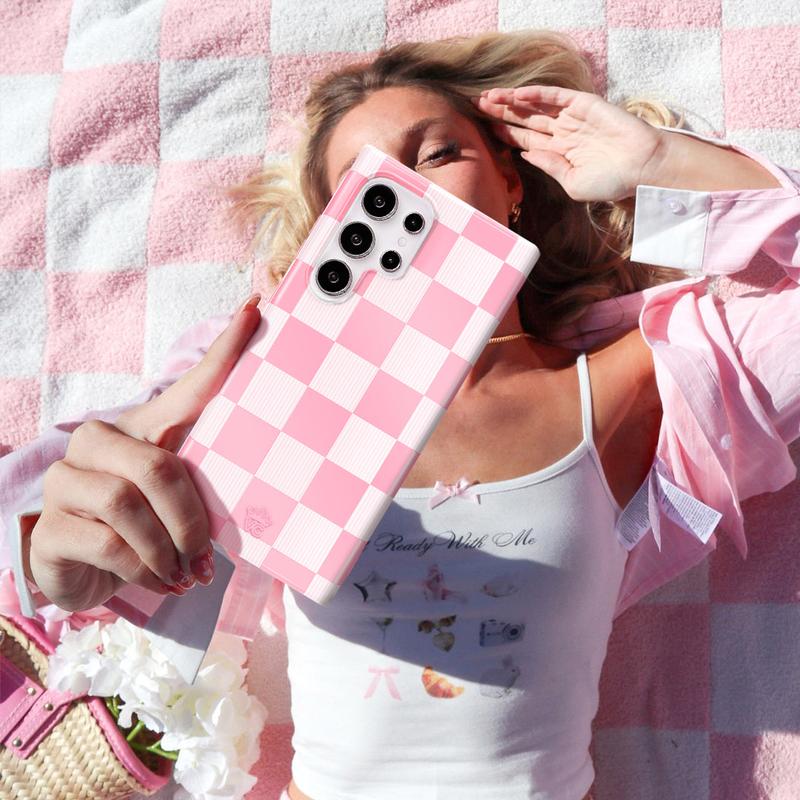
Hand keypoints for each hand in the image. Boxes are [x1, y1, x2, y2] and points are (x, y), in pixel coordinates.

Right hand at [28, 297, 261, 611]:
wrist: (85, 572)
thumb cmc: (143, 528)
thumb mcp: (176, 500)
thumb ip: (205, 480)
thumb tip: (264, 466)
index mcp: (139, 429)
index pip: (188, 387)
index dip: (225, 351)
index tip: (257, 308)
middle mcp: (95, 443)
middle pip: (158, 467)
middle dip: (191, 520)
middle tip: (205, 555)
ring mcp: (65, 482)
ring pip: (129, 507)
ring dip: (167, 550)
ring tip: (183, 572)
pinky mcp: (49, 528)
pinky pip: (109, 546)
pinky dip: (144, 571)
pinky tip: (158, 582)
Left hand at [473, 85, 665, 202]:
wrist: (641, 169)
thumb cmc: (611, 182)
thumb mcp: (572, 184)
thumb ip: (549, 167)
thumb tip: (525, 153)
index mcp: (559, 151)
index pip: (524, 138)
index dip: (503, 132)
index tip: (482, 126)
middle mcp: (563, 132)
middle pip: (524, 119)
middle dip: (500, 113)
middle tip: (475, 106)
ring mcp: (572, 117)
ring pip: (535, 106)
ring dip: (511, 101)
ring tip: (488, 98)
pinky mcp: (584, 104)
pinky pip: (555, 96)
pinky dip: (535, 94)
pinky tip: (515, 95)